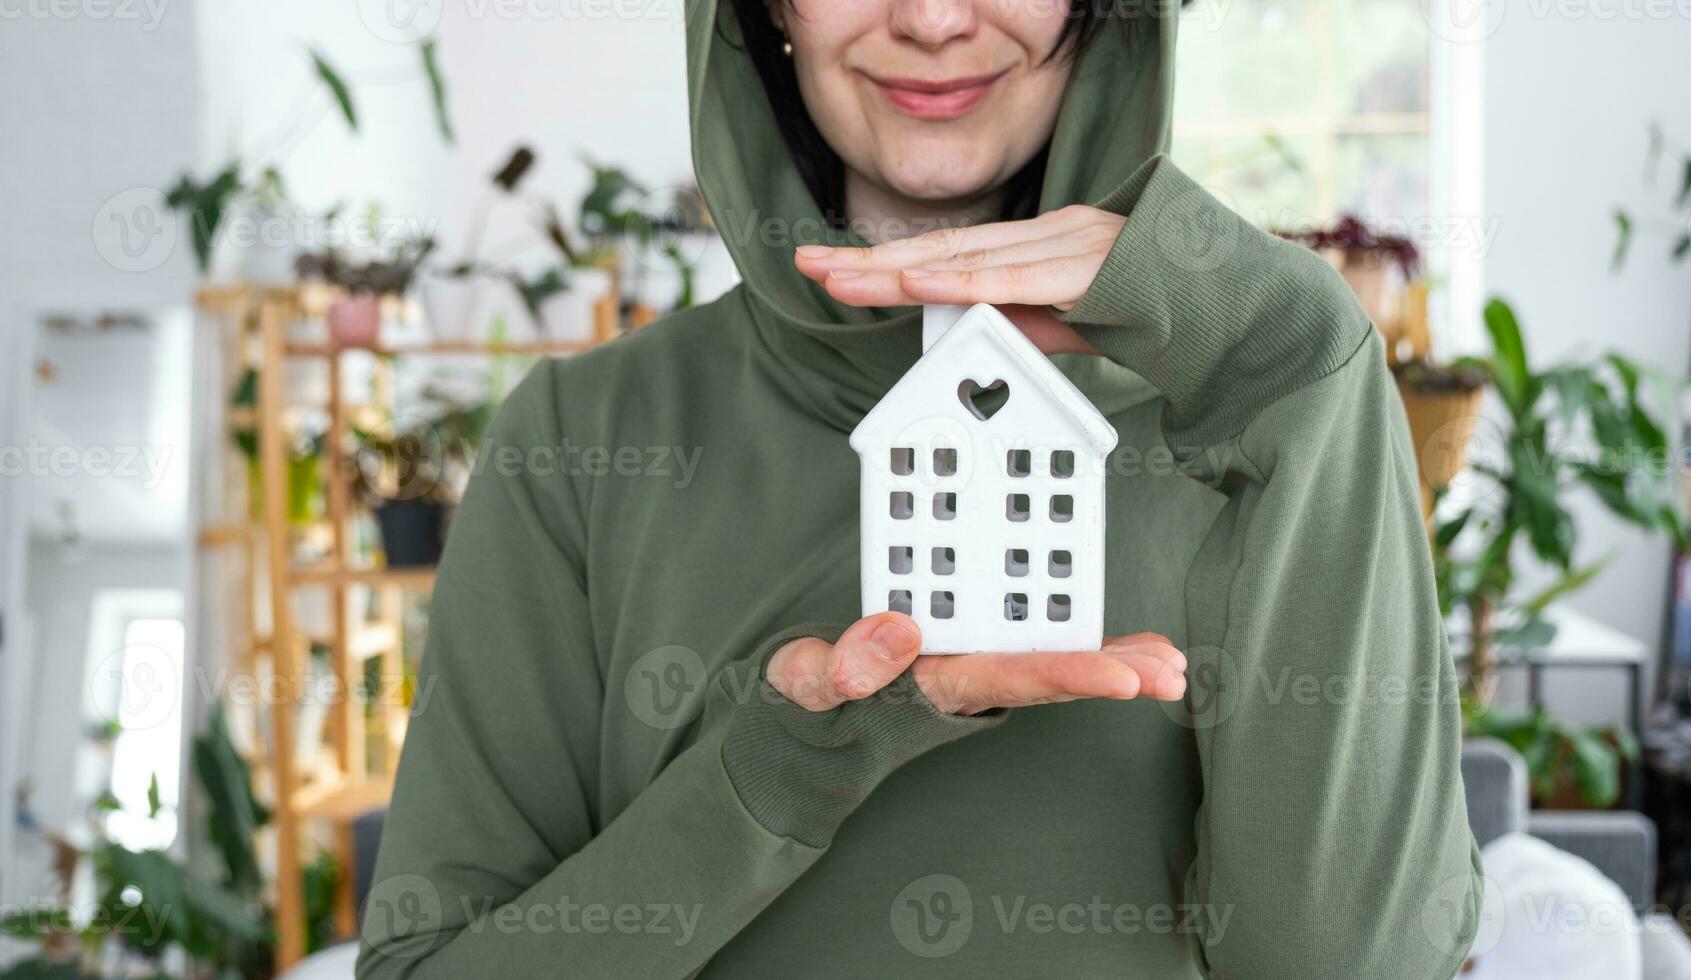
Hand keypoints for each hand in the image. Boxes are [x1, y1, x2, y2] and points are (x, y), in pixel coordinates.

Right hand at [766, 612, 1185, 715]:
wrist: (803, 707)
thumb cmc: (807, 692)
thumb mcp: (803, 679)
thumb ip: (839, 666)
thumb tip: (897, 631)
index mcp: (930, 685)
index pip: (1006, 678)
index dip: (1065, 674)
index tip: (1121, 678)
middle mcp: (965, 681)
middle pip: (1048, 678)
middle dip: (1112, 675)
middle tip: (1173, 675)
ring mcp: (974, 670)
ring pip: (1053, 666)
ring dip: (1116, 665)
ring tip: (1174, 664)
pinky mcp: (976, 653)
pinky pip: (1040, 649)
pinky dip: (1092, 647)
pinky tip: (1141, 648)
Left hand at [791, 205, 1125, 355]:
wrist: (1231, 309)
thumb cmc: (1156, 313)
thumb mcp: (1069, 327)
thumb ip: (1019, 324)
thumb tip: (963, 331)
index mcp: (1040, 243)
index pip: (951, 249)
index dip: (888, 259)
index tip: (835, 269)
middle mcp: (1047, 233)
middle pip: (943, 246)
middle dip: (870, 260)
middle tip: (810, 266)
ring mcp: (1066, 244)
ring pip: (965, 258)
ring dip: (896, 271)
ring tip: (840, 279)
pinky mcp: (1084, 267)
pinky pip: (1010, 277)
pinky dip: (957, 280)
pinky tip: (912, 281)